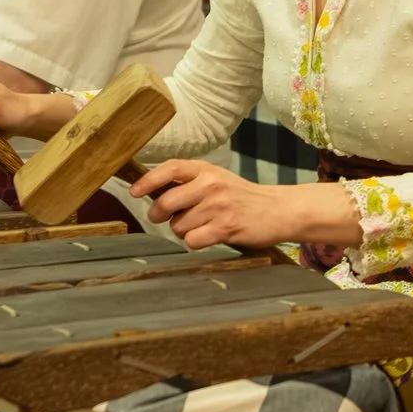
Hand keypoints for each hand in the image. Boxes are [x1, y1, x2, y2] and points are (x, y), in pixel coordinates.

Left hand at [131, 161, 356, 251]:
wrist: (278, 210)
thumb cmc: (242, 197)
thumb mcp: (217, 180)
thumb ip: (189, 183)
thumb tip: (152, 192)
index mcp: (206, 170)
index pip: (169, 169)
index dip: (148, 180)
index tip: (134, 192)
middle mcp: (211, 184)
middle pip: (166, 202)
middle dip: (160, 215)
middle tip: (166, 218)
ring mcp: (218, 206)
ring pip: (178, 226)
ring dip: (184, 231)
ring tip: (204, 225)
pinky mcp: (225, 227)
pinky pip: (192, 241)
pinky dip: (196, 243)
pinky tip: (211, 236)